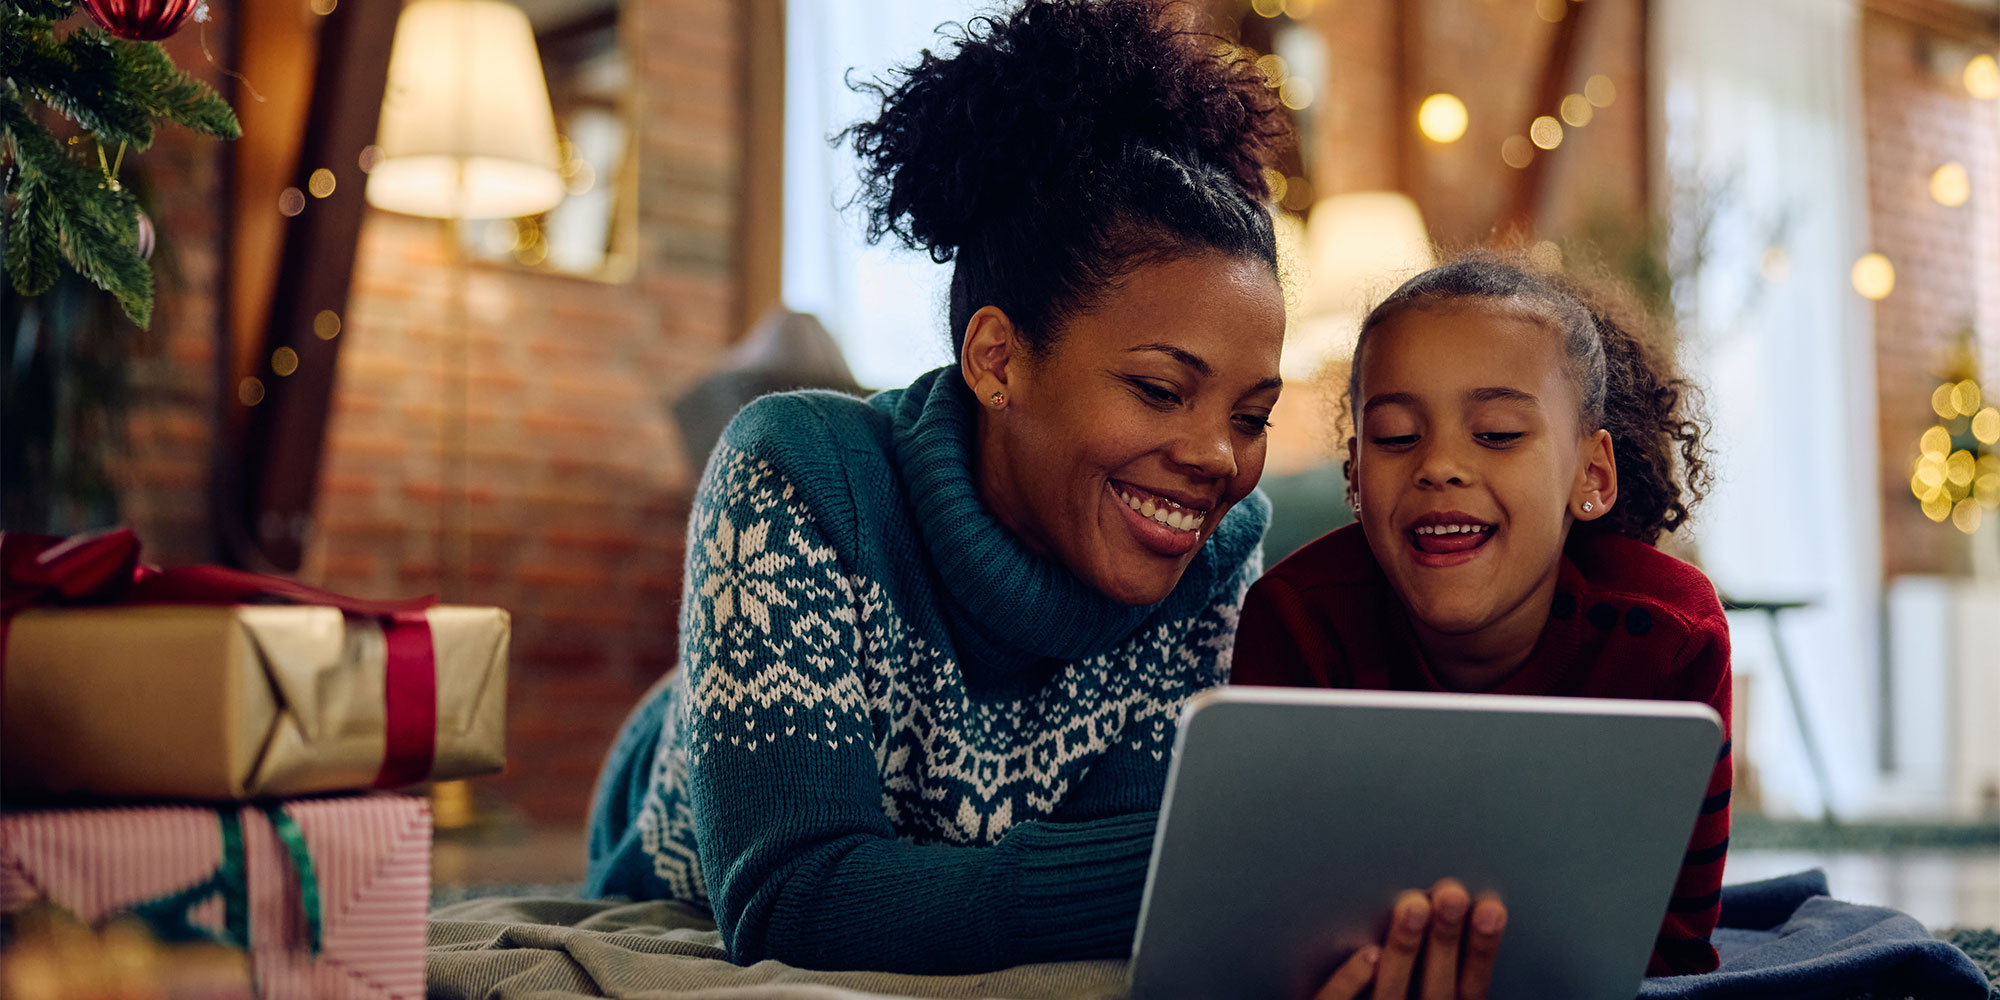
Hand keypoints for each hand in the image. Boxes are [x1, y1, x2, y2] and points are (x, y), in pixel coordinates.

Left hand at [1313, 878, 1505, 999]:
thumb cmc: (1397, 995)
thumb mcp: (1429, 989)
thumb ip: (1440, 964)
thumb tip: (1448, 900)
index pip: (1471, 988)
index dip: (1482, 951)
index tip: (1491, 908)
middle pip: (1436, 989)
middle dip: (1446, 940)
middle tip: (1451, 894)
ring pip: (1391, 993)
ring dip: (1404, 948)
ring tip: (1413, 904)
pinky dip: (1352, 981)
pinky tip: (1366, 952)